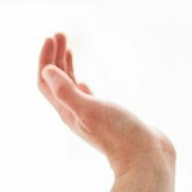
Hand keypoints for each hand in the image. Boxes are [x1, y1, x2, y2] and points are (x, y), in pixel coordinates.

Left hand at [37, 33, 172, 176]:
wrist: (146, 157)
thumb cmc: (119, 134)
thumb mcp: (90, 109)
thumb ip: (66, 91)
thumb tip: (46, 71)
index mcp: (66, 110)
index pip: (46, 80)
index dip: (45, 58)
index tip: (52, 37)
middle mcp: (73, 112)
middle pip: (56, 80)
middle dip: (55, 56)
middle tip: (60, 34)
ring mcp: (89, 115)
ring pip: (70, 86)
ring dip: (66, 66)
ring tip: (68, 47)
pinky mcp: (105, 117)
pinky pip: (85, 98)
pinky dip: (79, 83)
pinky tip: (82, 81)